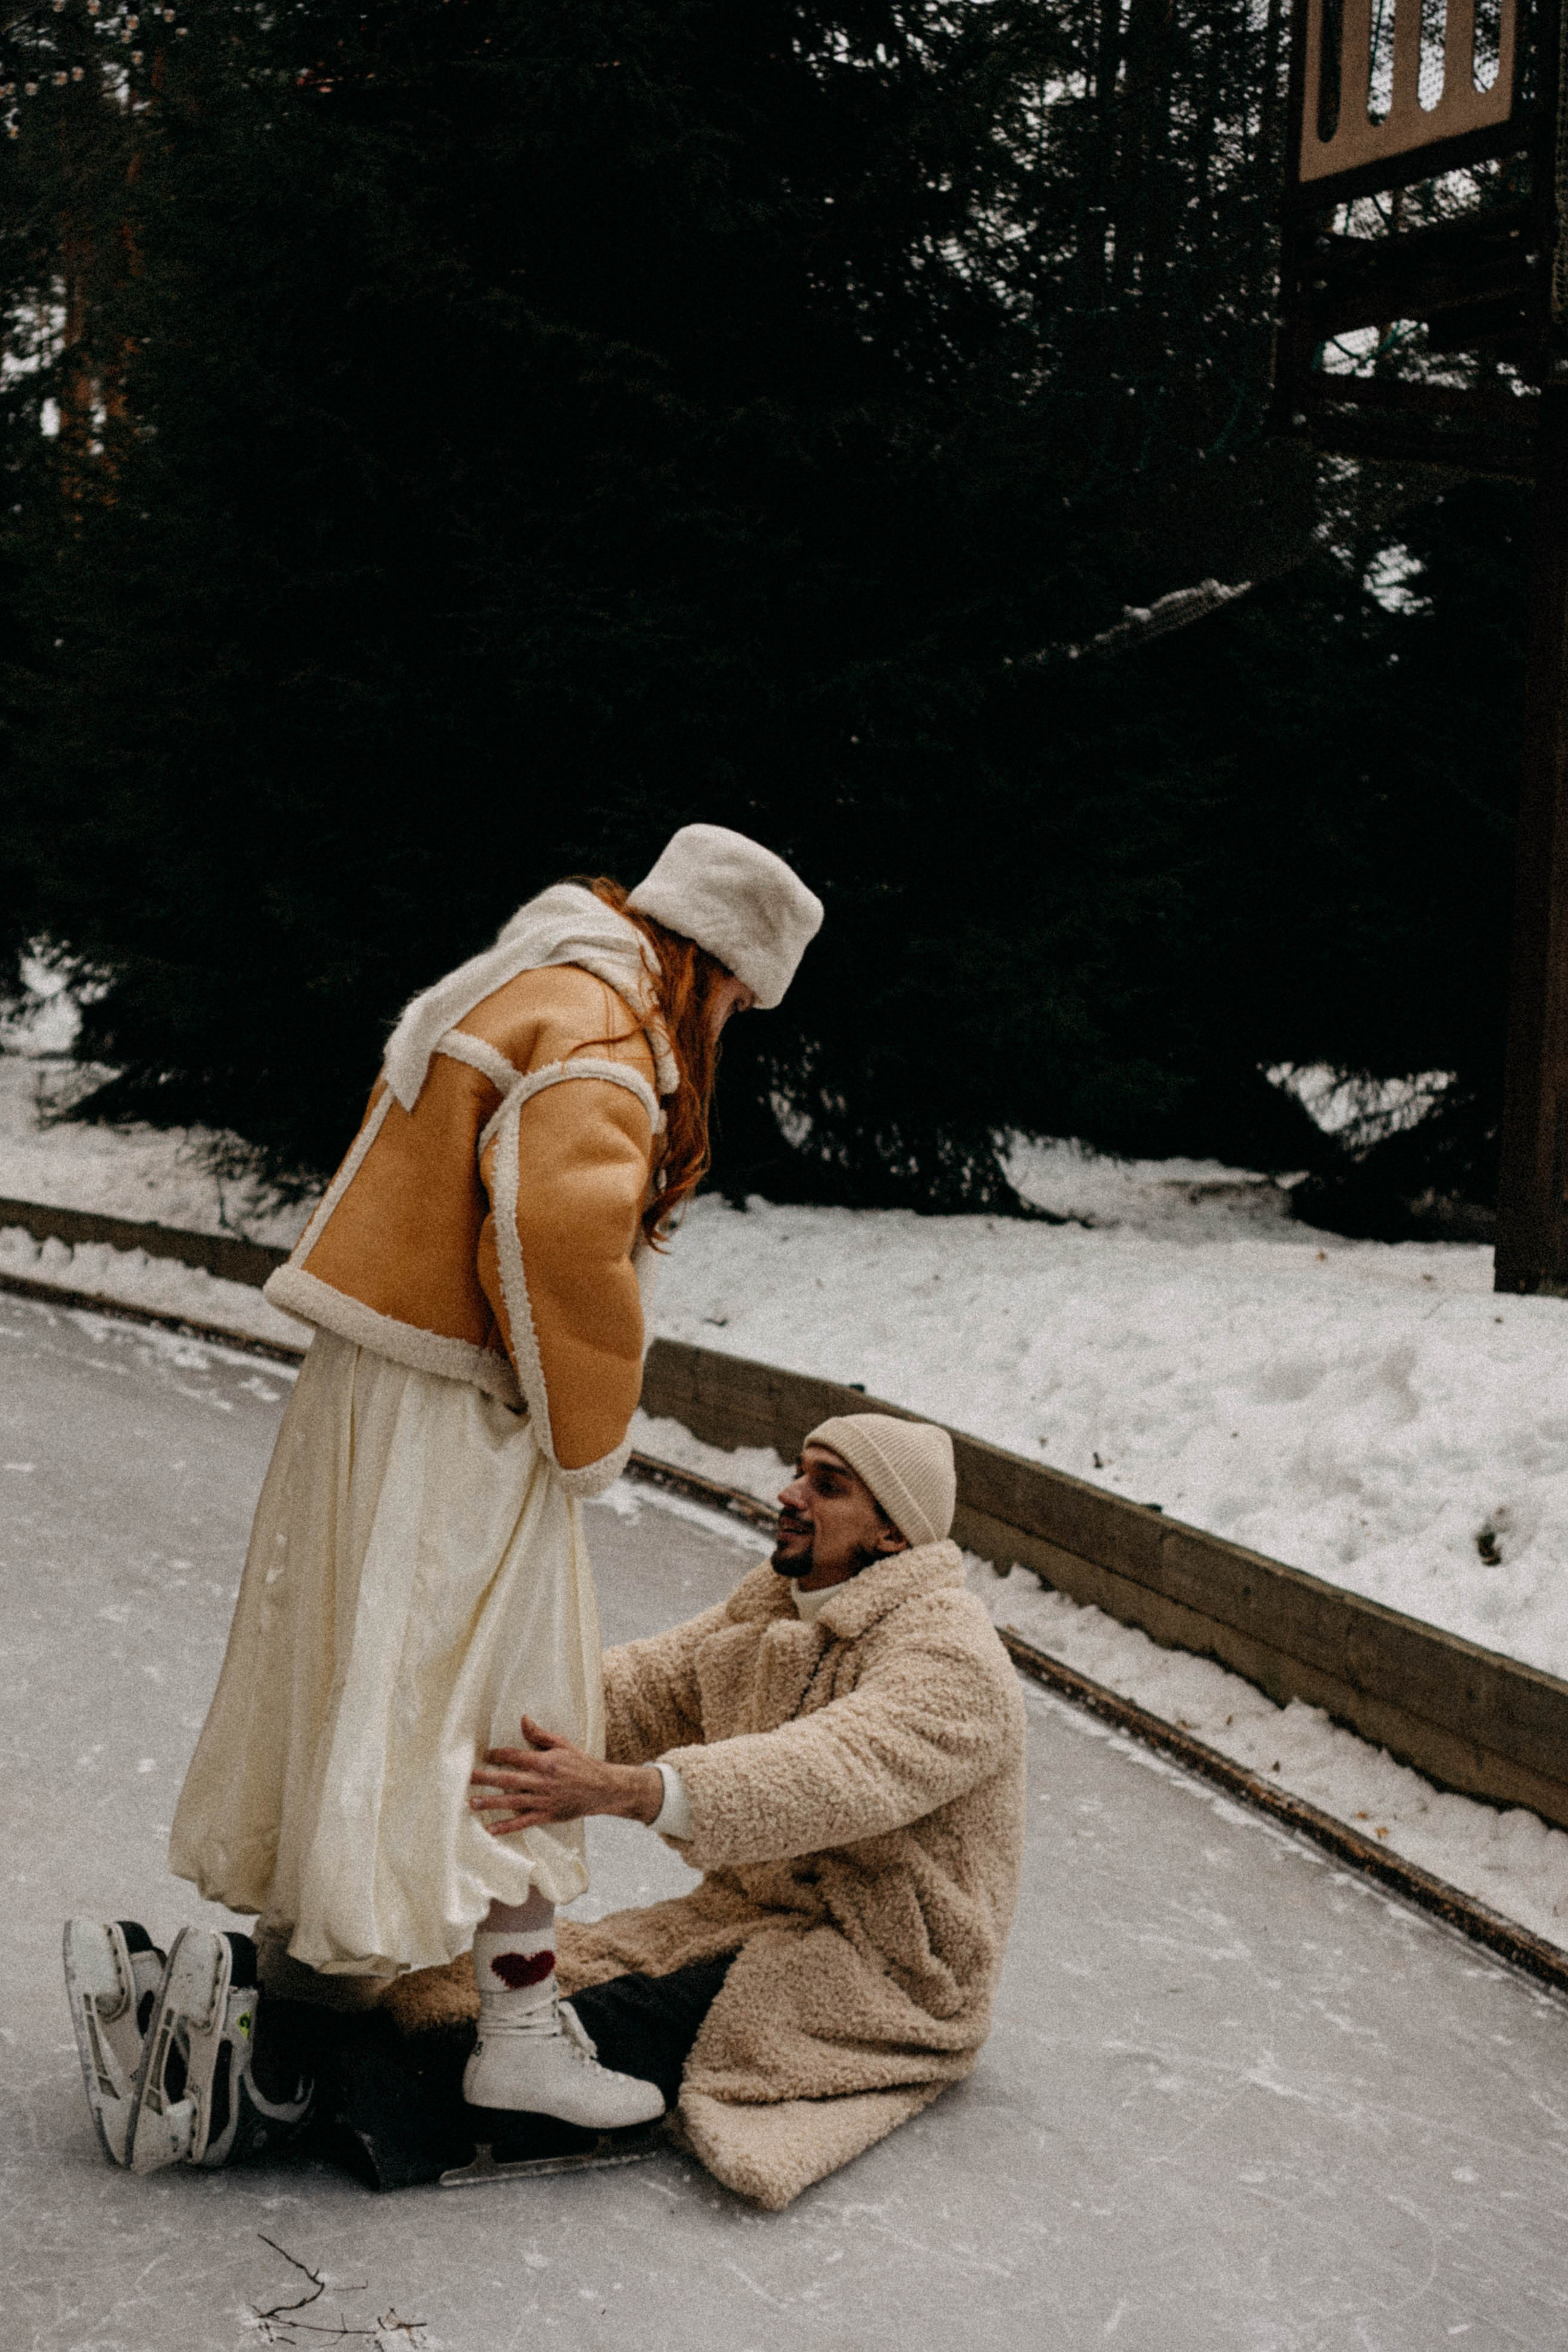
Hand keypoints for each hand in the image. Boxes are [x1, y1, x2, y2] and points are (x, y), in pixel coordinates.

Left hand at [469, 1715, 662, 1833]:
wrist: (601, 1788)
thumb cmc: (580, 1764)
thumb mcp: (562, 1744)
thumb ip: (539, 1735)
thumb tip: (522, 1719)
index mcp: (544, 1761)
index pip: (514, 1756)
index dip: (496, 1755)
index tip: (483, 1755)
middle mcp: (541, 1781)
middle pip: (507, 1779)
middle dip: (485, 1778)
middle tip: (465, 1778)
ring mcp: (543, 1800)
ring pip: (512, 1802)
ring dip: (490, 1803)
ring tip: (471, 1803)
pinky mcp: (547, 1815)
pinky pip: (523, 1822)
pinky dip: (507, 1827)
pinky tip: (491, 1829)